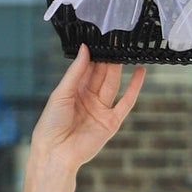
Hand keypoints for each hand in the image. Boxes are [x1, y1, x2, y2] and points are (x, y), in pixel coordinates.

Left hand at [27, 45, 144, 175]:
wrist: (55, 153)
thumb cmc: (51, 125)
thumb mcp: (61, 93)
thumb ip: (75, 72)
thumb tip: (84, 49)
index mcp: (74, 92)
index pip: (87, 69)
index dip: (93, 54)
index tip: (100, 38)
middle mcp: (88, 99)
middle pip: (101, 75)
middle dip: (107, 58)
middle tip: (115, 39)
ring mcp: (101, 111)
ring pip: (112, 85)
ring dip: (119, 68)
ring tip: (126, 49)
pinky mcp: (111, 123)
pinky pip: (126, 103)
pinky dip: (134, 88)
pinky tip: (140, 73)